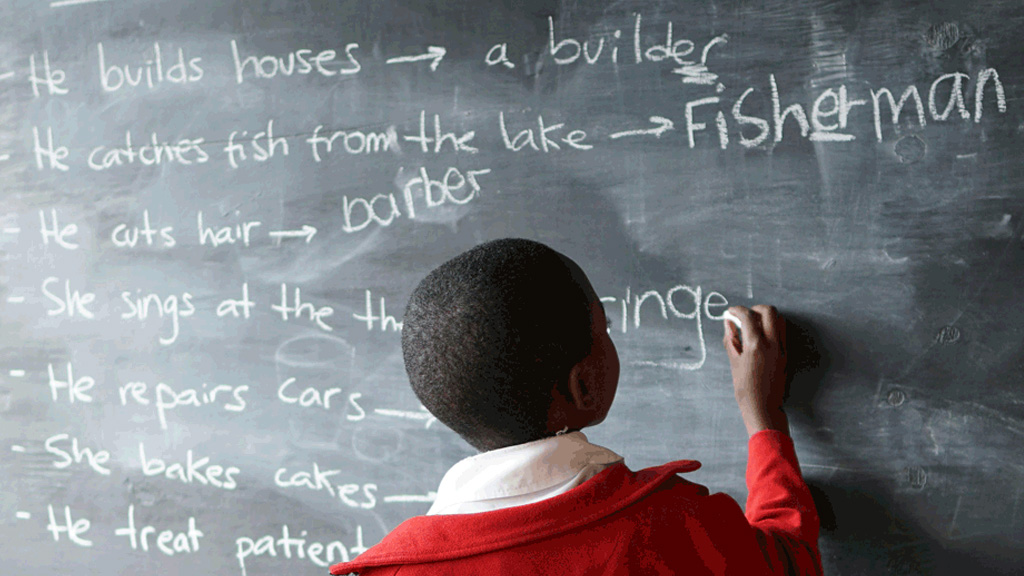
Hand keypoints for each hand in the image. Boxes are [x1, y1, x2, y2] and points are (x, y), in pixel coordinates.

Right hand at [723, 305, 789, 436]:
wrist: (764, 406)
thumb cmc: (745, 388)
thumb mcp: (734, 362)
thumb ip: (731, 339)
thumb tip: (729, 323)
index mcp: (756, 345)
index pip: (748, 317)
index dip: (737, 310)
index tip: (730, 312)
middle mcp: (772, 344)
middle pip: (769, 311)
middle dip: (755, 308)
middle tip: (744, 315)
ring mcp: (782, 348)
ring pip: (779, 320)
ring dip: (766, 317)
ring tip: (753, 325)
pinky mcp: (786, 354)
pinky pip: (781, 332)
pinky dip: (771, 327)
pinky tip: (760, 336)